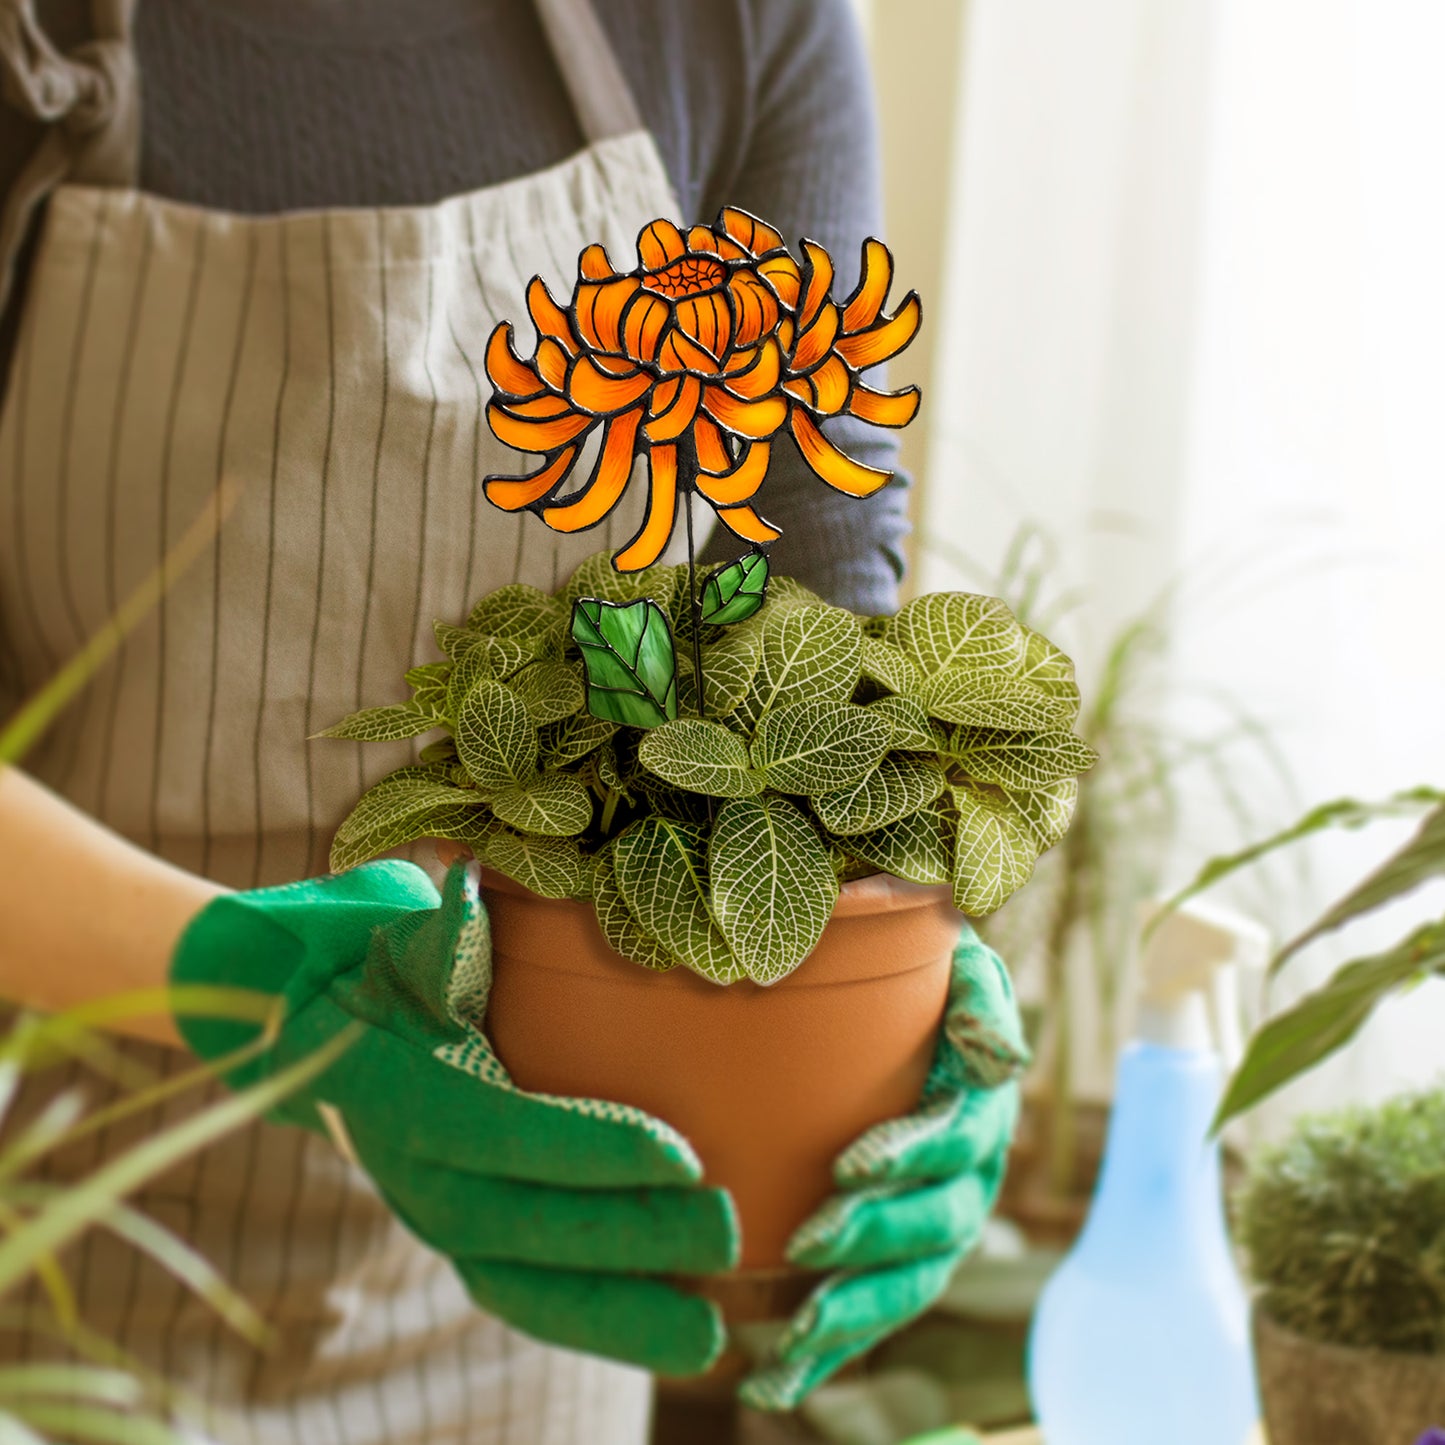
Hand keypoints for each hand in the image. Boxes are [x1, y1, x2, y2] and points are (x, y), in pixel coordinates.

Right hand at [170, 861, 738, 1375]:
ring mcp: (432, 1212)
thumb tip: (472, 880)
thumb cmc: (387, 954)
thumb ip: (446, 922)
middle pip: (522, 1224)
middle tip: (728, 1230)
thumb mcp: (407, 928)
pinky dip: (594, 1321)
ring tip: (709, 1335)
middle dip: (628, 1236)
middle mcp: (411, 1167)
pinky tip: (671, 1331)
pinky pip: (525, 1296)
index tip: (683, 1154)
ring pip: (523, 1286)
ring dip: (617, 1313)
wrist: (319, 1021)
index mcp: (399, 1085)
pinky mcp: (461, 1238)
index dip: (589, 1149)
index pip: (501, 1130)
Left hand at [738, 928, 1026, 1409]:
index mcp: (979, 1113)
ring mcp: (933, 1232)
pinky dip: (824, 1359)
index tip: (849, 1165)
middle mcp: (967, 1183)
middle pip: (934, 1226)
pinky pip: (869, 1318)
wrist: (911, 1023)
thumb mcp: (959, 965)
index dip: (910, 1154)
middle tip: (806, 1241)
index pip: (953, 1139)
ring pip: (905, 1288)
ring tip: (788, 1349)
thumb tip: (997, 1055)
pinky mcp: (895, 1264)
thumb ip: (978, 996)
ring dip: (850, 1318)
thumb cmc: (924, 989)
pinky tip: (769, 1389)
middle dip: (873, 1238)